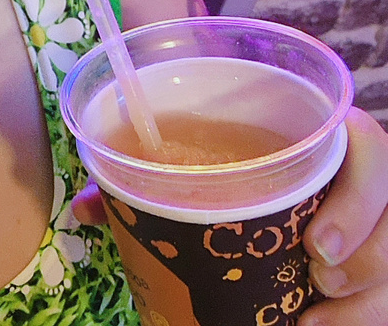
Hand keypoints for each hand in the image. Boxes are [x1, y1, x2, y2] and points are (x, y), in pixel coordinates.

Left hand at [71, 108, 387, 324]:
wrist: (272, 197)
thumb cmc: (230, 171)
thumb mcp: (199, 168)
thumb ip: (148, 179)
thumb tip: (88, 206)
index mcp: (319, 138)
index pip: (366, 142)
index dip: (358, 188)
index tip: (317, 243)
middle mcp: (358, 182)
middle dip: (365, 254)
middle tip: (316, 276)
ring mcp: (375, 227)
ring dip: (363, 297)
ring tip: (315, 311)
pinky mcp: (376, 268)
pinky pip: (387, 298)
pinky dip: (361, 318)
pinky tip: (319, 325)